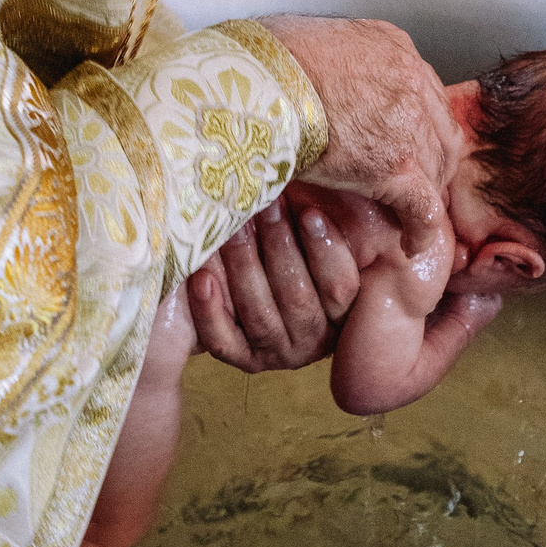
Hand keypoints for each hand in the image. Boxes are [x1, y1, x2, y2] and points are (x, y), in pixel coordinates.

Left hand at [189, 200, 361, 371]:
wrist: (259, 288)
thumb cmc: (298, 251)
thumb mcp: (324, 239)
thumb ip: (327, 225)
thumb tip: (327, 188)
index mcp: (344, 311)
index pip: (340, 286)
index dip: (325, 250)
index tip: (308, 213)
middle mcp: (314, 338)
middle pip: (297, 298)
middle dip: (279, 247)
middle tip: (263, 206)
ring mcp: (276, 352)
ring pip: (260, 315)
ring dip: (244, 267)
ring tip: (232, 229)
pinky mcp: (242, 358)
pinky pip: (224, 340)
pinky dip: (210, 311)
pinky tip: (201, 277)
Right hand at [256, 14, 465, 249]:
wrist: (259, 76)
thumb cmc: (265, 60)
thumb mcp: (313, 43)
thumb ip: (334, 64)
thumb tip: (314, 84)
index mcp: (393, 48)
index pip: (425, 95)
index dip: (421, 127)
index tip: (410, 145)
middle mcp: (411, 81)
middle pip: (440, 132)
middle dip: (432, 161)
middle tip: (416, 183)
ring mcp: (409, 124)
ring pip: (435, 169)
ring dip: (424, 193)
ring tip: (407, 215)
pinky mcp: (395, 165)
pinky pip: (422, 207)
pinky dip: (421, 230)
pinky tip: (410, 244)